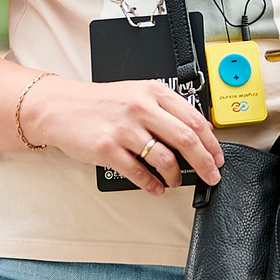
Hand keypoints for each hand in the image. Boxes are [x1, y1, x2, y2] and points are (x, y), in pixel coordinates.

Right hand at [22, 73, 224, 195]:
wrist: (62, 107)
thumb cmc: (101, 103)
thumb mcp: (137, 94)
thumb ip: (164, 110)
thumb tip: (195, 136)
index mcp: (153, 92)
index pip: (194, 118)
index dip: (211, 142)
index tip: (217, 156)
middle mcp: (141, 108)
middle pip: (186, 138)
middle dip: (204, 162)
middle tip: (211, 175)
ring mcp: (124, 129)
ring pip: (165, 158)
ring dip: (176, 175)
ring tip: (176, 181)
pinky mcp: (108, 149)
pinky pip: (138, 172)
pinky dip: (152, 184)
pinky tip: (156, 187)